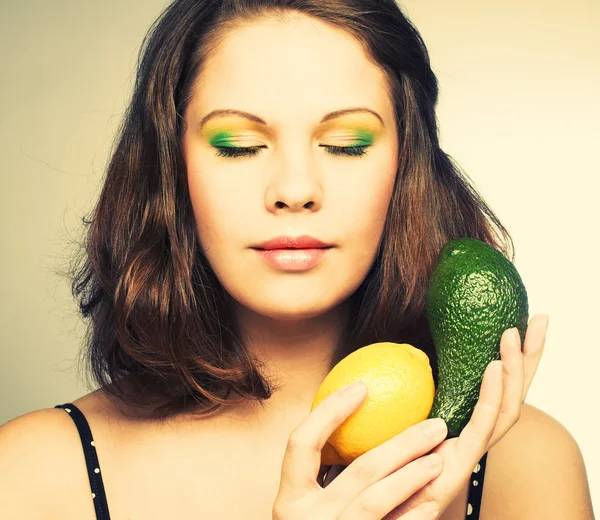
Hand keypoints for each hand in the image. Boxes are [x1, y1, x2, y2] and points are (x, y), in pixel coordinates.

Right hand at [273, 381, 448, 518]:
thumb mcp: (308, 511)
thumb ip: (325, 482)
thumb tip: (358, 424)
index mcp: (290, 500)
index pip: (302, 443)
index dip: (330, 412)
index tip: (362, 387)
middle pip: (359, 472)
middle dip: (403, 444)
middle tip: (435, 425)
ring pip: (378, 500)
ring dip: (415, 476)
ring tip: (438, 457)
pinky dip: (415, 517)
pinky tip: (433, 503)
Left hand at [324, 314, 548, 518]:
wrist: (366, 506)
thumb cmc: (371, 463)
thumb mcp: (385, 418)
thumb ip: (391, 396)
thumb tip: (382, 360)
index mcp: (458, 427)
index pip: (496, 389)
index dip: (513, 360)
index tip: (518, 324)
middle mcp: (470, 439)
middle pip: (512, 395)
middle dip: (528, 359)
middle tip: (539, 320)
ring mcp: (468, 454)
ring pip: (506, 409)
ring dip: (515, 370)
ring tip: (514, 334)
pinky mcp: (459, 467)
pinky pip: (481, 427)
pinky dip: (491, 396)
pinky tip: (493, 367)